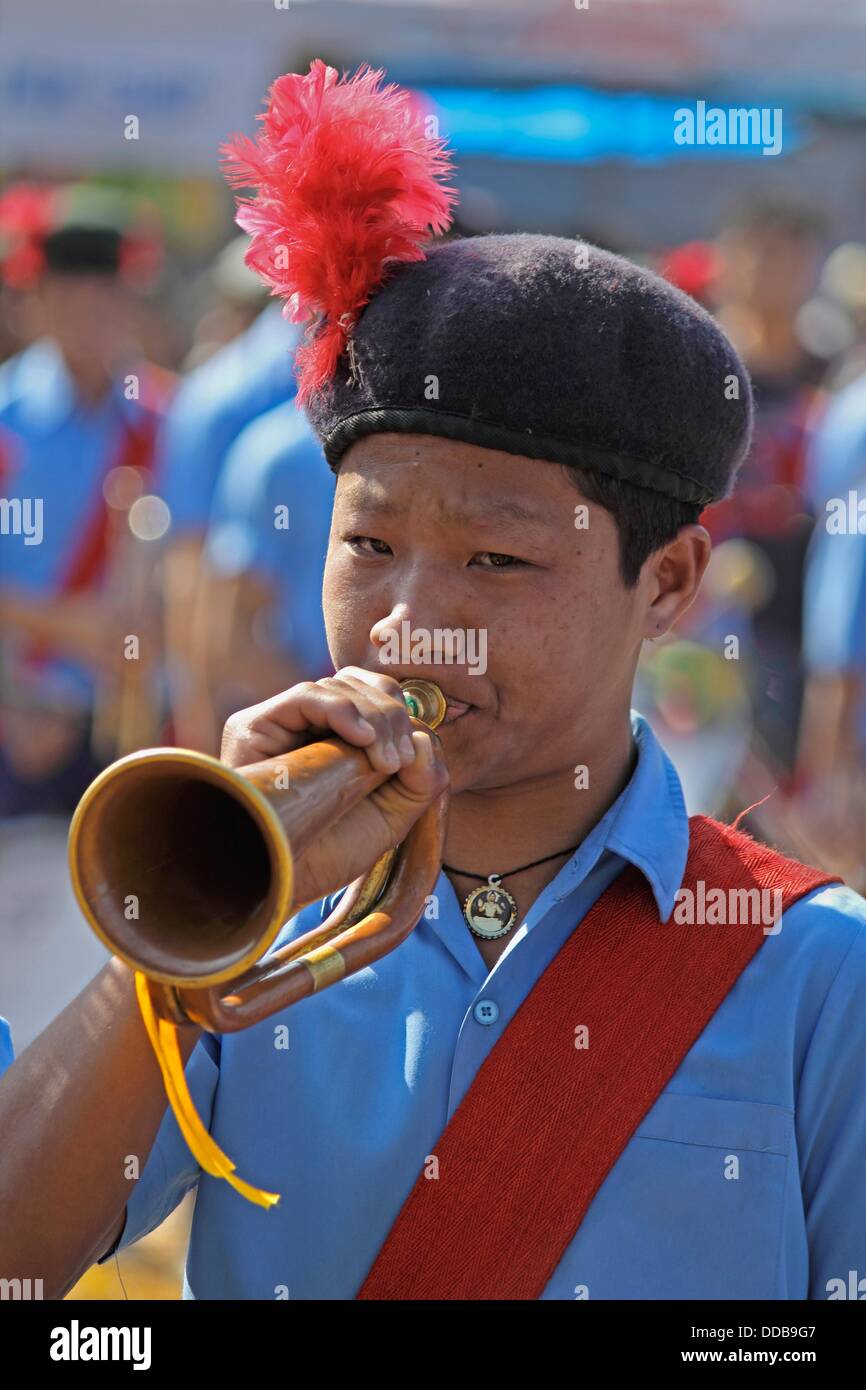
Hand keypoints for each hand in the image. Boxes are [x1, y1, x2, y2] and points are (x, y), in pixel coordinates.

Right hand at [220, 668, 448, 906]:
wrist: (284, 882)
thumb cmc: (330, 855)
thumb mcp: (392, 816)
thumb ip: (421, 779)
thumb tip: (425, 736)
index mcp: (338, 739)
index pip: (375, 695)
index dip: (401, 714)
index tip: (413, 759)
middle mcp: (306, 725)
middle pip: (360, 685)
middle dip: (393, 716)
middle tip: (400, 762)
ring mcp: (279, 723)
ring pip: (338, 686)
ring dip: (375, 719)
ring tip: (385, 764)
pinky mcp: (253, 725)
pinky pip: (305, 696)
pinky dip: (343, 710)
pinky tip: (363, 738)